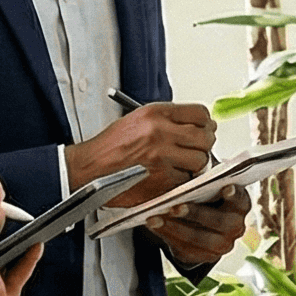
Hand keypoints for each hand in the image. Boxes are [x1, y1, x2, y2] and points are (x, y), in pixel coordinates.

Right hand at [69, 103, 216, 201]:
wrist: (90, 168)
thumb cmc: (110, 147)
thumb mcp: (138, 120)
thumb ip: (166, 121)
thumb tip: (194, 125)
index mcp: (156, 114)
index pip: (199, 113)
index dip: (206, 123)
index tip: (205, 129)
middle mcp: (161, 132)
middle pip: (205, 137)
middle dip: (204, 145)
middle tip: (197, 150)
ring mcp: (162, 157)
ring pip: (200, 160)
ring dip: (195, 166)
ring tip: (182, 166)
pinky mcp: (161, 180)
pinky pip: (186, 180)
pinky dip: (181, 181)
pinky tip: (169, 178)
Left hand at [148, 180, 249, 266]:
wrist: (199, 222)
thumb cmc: (203, 196)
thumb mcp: (206, 186)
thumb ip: (203, 181)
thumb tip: (189, 174)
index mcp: (240, 205)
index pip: (240, 200)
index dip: (234, 195)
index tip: (226, 187)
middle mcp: (236, 226)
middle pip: (220, 221)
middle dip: (196, 214)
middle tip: (175, 206)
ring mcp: (223, 244)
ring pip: (200, 239)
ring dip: (175, 228)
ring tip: (155, 218)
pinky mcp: (206, 256)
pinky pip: (186, 249)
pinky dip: (168, 236)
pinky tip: (155, 226)